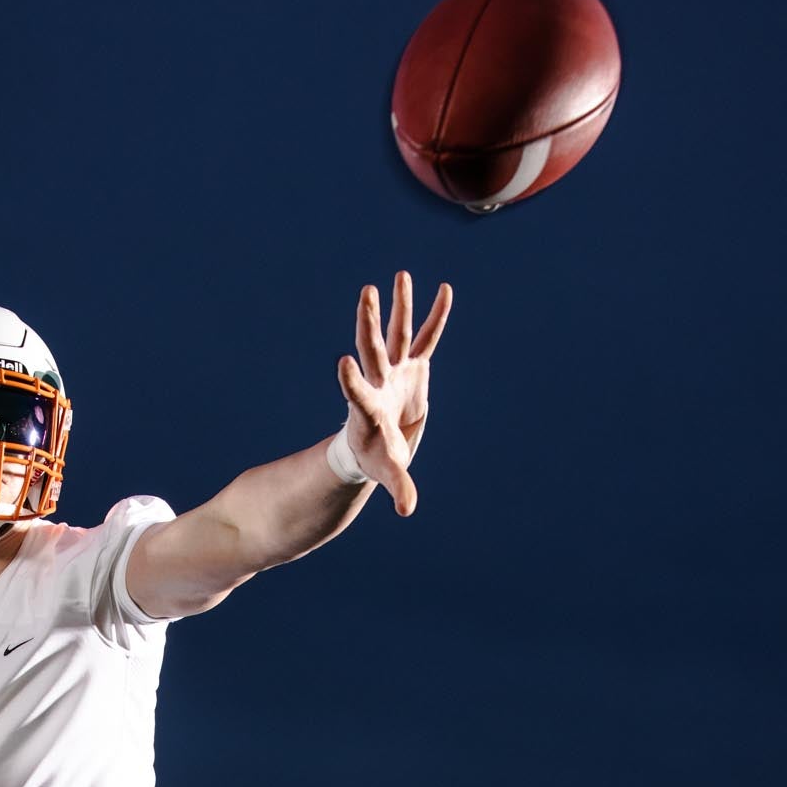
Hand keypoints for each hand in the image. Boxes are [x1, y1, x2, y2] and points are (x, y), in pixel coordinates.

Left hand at [337, 272, 452, 515]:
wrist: (379, 444)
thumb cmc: (377, 459)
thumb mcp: (388, 473)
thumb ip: (398, 486)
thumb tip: (406, 509)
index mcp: (368, 409)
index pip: (357, 393)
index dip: (351, 381)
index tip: (343, 364)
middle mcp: (378, 383)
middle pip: (373, 349)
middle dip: (369, 324)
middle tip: (366, 294)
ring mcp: (396, 371)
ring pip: (398, 334)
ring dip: (400, 306)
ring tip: (400, 276)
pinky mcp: (414, 367)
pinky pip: (427, 338)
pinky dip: (435, 317)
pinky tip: (444, 289)